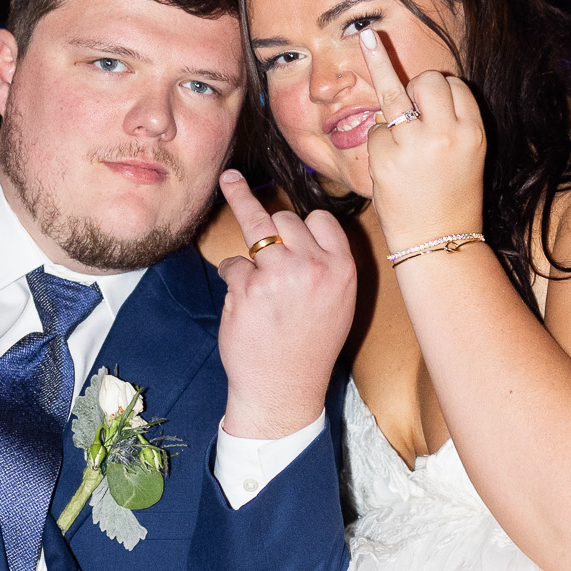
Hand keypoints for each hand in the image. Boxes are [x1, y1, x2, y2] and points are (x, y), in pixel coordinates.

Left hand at [214, 170, 355, 438]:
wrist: (285, 390)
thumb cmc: (310, 348)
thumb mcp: (339, 304)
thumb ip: (327, 266)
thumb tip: (303, 229)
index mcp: (342, 270)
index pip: (322, 220)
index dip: (304, 223)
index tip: (292, 221)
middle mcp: (315, 267)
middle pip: (287, 219)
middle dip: (273, 229)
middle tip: (266, 246)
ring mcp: (281, 274)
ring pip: (259, 226)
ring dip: (245, 227)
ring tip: (228, 180)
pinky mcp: (249, 287)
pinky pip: (233, 262)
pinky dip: (232, 275)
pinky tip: (240, 296)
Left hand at [356, 25, 485, 253]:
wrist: (438, 244)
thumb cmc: (452, 200)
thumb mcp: (468, 156)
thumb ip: (451, 122)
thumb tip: (416, 84)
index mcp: (473, 132)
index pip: (455, 85)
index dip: (441, 92)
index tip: (431, 100)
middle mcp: (447, 133)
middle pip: (428, 79)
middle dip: (416, 87)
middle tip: (411, 111)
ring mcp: (414, 145)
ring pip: (396, 92)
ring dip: (389, 94)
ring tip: (371, 51)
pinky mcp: (385, 157)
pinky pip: (375, 128)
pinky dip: (378, 142)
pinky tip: (388, 164)